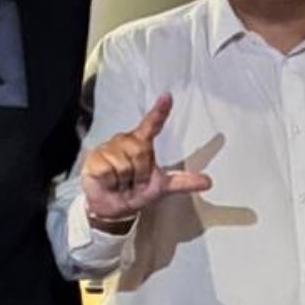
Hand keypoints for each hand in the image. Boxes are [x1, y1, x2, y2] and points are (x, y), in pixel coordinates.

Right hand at [80, 93, 214, 226]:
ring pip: (125, 164)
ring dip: (126, 180)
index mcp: (142, 143)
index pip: (152, 124)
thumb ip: (184, 182)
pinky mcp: (95, 159)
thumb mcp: (162, 187)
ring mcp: (109, 148)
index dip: (160, 111)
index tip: (167, 97)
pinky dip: (112, 182)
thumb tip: (208, 182)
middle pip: (140, 152)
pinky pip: (109, 171)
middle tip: (135, 181)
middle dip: (141, 173)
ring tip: (121, 182)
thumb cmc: (135, 191)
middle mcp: (126, 141)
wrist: (112, 207)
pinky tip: (109, 182)